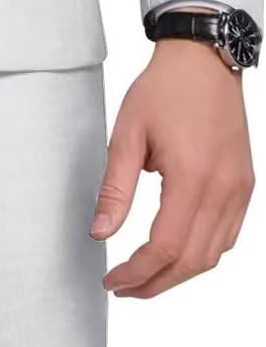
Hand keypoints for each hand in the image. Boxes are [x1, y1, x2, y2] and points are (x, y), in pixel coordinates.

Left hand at [91, 38, 254, 296]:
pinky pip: (228, 236)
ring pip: (213, 255)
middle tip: (124, 287)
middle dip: (155, 282)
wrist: (203, 59)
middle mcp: (223, 190)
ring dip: (179, 273)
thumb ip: (115, 188)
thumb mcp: (128, 133)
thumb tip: (100, 233)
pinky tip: (178, 253)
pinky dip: (202, 253)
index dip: (136, 272)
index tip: (113, 281)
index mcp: (192, 177)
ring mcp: (239, 189)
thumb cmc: (164, 89)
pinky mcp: (245, 185)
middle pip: (191, 261)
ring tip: (145, 275)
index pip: (164, 247)